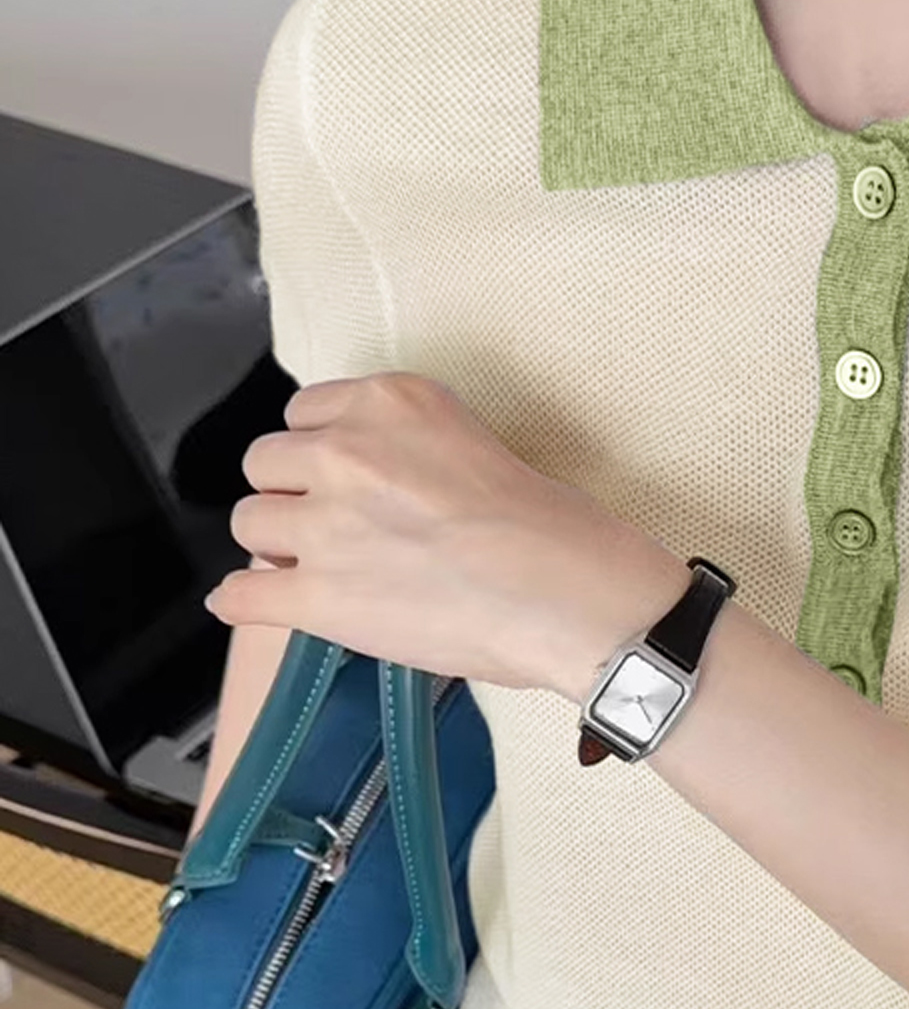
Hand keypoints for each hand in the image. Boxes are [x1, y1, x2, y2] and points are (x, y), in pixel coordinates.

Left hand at [208, 371, 668, 692]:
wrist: (567, 594)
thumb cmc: (552, 531)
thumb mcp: (476, 443)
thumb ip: (412, 450)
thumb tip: (382, 491)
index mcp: (390, 402)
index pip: (306, 412)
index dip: (323, 452)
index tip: (347, 479)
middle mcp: (348, 450)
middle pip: (266, 461)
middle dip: (293, 494)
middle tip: (333, 527)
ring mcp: (326, 523)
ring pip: (248, 521)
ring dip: (277, 545)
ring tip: (319, 569)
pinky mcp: (318, 595)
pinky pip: (240, 593)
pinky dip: (246, 602)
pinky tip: (262, 606)